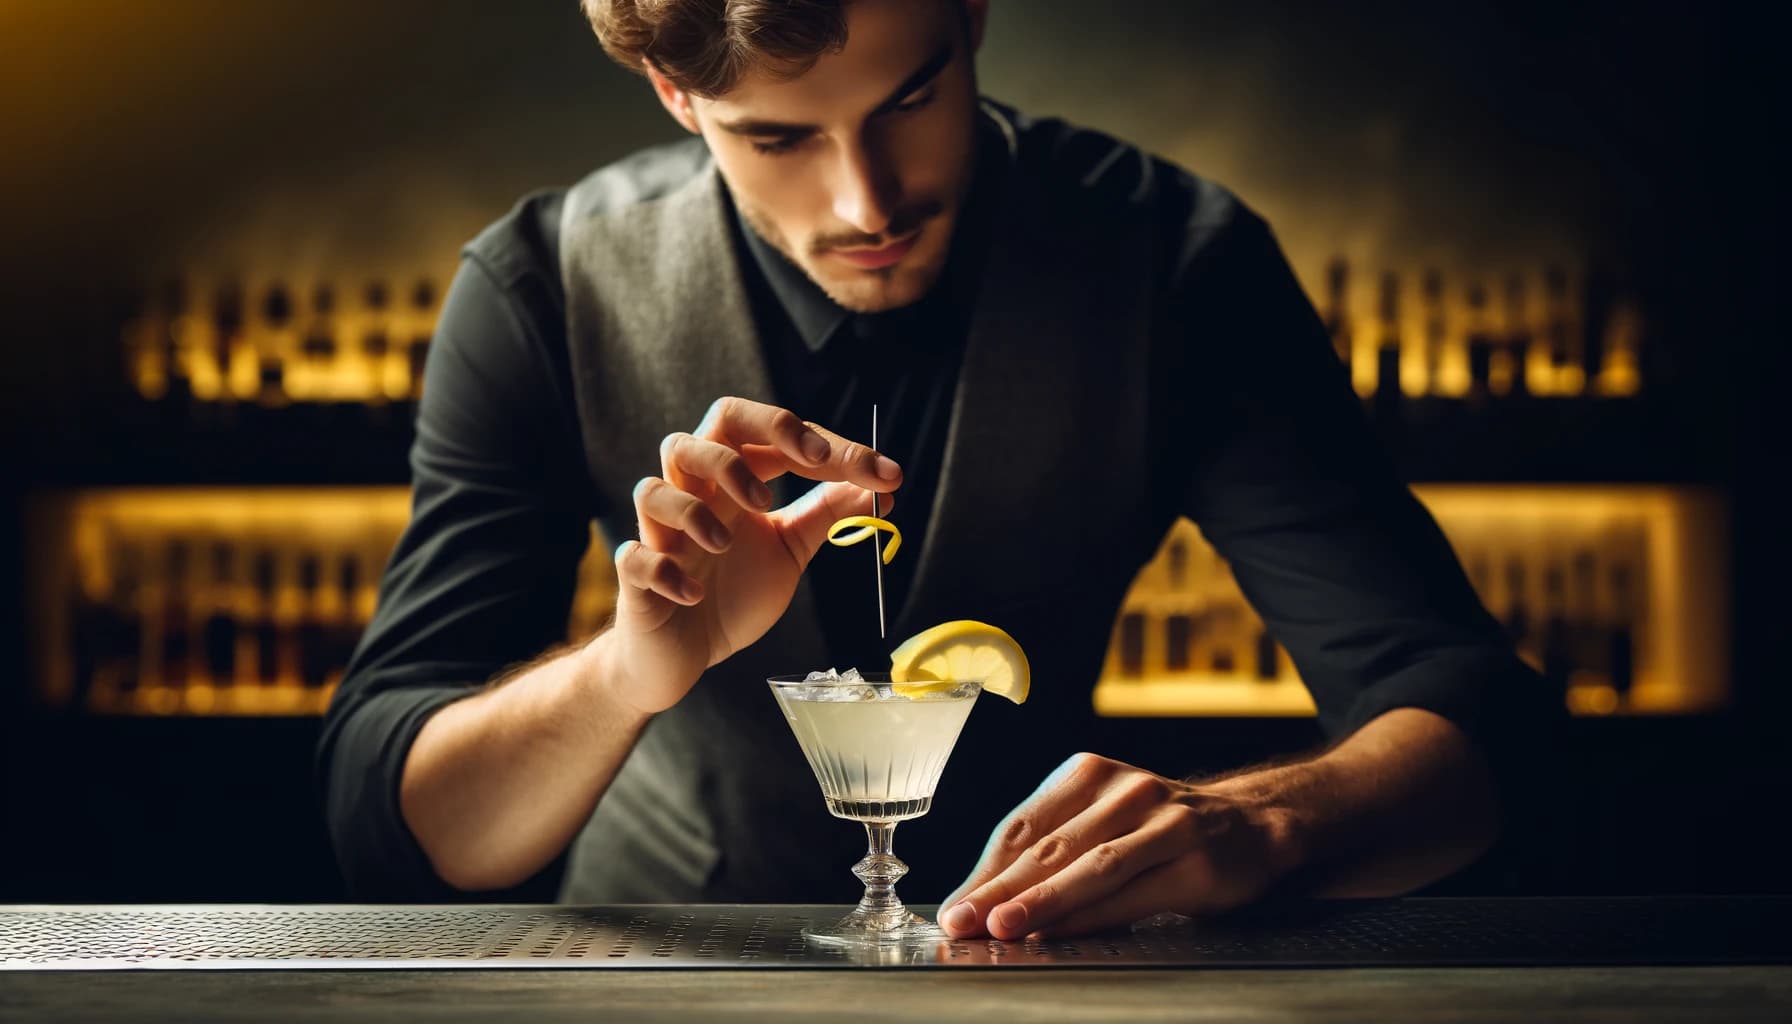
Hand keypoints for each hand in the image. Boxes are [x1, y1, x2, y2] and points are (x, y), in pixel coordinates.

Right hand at [604, 397, 900, 714]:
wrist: (682, 654)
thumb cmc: (730, 593)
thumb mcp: (789, 549)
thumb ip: (826, 513)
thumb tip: (881, 486)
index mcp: (731, 482)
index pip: (770, 435)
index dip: (827, 444)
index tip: (882, 472)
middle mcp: (693, 495)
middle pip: (707, 430)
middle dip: (759, 434)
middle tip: (809, 461)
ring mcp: (659, 534)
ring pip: (656, 487)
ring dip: (697, 507)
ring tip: (727, 542)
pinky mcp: (636, 577)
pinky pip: (635, 556)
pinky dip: (664, 569)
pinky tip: (694, 594)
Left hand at [938, 753, 1300, 939]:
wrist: (1250, 823)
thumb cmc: (1157, 830)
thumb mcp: (1102, 821)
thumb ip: (1051, 852)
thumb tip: (984, 902)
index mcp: (1088, 774)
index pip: (1022, 827)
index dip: (984, 871)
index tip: (955, 908)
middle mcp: (1124, 790)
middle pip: (1048, 846)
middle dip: (999, 890)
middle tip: (963, 922)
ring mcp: (1163, 820)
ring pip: (1089, 866)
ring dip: (1041, 901)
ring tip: (1003, 927)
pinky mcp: (1194, 857)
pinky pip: (1133, 891)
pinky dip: (1093, 915)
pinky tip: (1062, 934)